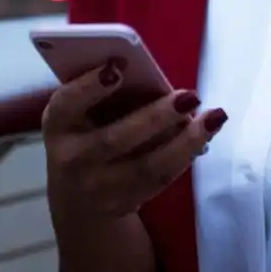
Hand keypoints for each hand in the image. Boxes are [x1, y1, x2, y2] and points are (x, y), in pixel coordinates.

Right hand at [42, 62, 225, 218]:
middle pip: (114, 139)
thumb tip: (149, 76)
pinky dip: (186, 155)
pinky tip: (205, 135)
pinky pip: (161, 179)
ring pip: (147, 167)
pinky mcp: (125, 203)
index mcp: (57, 126)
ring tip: (213, 117)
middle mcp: (72, 160)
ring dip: (185, 142)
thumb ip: (102, 95)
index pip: (66, 104)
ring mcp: (99, 188)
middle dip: (155, 117)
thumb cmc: (85, 138)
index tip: (116, 68)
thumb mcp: (79, 116)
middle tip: (188, 96)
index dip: (89, 87)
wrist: (78, 201)